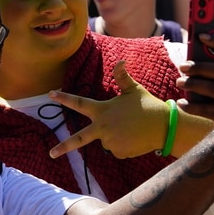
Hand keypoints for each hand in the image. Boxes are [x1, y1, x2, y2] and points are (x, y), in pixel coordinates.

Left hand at [48, 61, 169, 158]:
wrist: (163, 126)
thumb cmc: (147, 105)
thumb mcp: (133, 89)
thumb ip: (122, 76)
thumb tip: (120, 60)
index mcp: (102, 110)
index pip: (79, 103)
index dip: (64, 98)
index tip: (50, 94)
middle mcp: (103, 128)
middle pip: (79, 139)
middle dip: (63, 147)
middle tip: (51, 154)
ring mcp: (110, 142)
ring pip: (107, 140)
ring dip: (115, 135)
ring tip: (131, 128)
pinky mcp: (119, 152)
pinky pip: (117, 149)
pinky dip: (124, 145)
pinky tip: (135, 138)